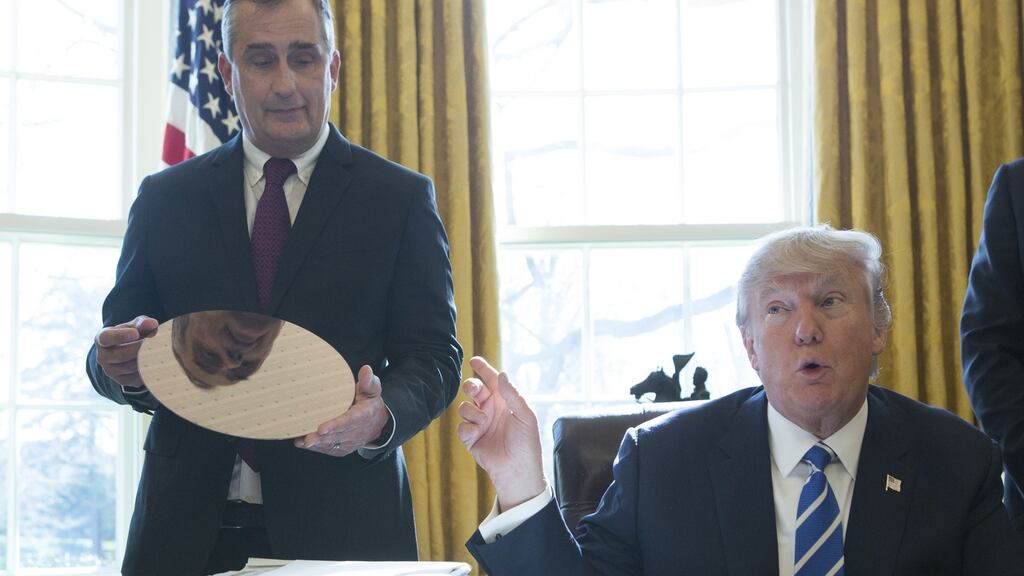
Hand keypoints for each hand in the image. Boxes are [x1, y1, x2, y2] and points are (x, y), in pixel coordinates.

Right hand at [94, 315, 159, 388]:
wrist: (128, 350)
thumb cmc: (132, 333)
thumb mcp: (135, 325)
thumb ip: (142, 323)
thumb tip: (152, 324)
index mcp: (102, 338)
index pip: (106, 338)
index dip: (120, 336)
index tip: (135, 333)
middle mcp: (102, 356)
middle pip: (122, 355)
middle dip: (141, 348)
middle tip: (156, 341)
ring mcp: (111, 371)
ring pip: (132, 367)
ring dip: (147, 358)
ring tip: (158, 349)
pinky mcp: (122, 380)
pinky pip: (138, 376)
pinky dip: (149, 368)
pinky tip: (156, 360)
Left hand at [295, 365, 388, 456]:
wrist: (378, 425)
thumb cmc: (370, 405)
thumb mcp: (373, 391)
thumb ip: (368, 382)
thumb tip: (365, 370)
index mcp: (363, 416)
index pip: (348, 421)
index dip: (334, 425)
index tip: (322, 428)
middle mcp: (356, 432)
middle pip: (336, 436)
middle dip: (321, 438)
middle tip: (307, 439)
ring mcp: (349, 442)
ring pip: (331, 444)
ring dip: (316, 444)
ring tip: (302, 442)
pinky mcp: (343, 449)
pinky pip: (329, 449)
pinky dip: (316, 448)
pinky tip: (303, 444)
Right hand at [457, 356, 545, 511]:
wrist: (518, 470)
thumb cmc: (527, 443)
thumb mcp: (525, 416)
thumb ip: (513, 395)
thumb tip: (501, 374)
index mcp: (505, 402)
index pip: (492, 381)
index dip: (483, 369)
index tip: (474, 360)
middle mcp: (491, 410)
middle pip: (473, 390)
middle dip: (470, 386)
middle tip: (474, 391)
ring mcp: (480, 424)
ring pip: (464, 407)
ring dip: (471, 411)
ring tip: (483, 421)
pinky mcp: (471, 438)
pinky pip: (461, 426)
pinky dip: (468, 427)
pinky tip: (477, 433)